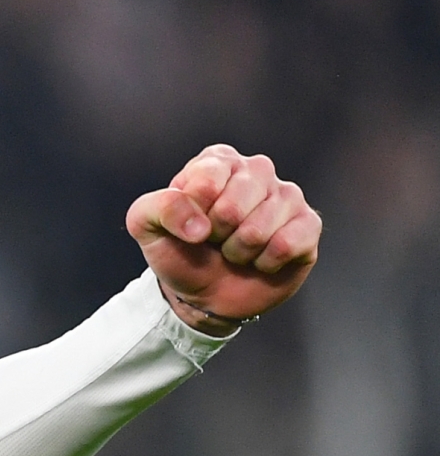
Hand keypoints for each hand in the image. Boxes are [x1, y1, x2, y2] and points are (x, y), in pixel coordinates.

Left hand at [127, 144, 321, 334]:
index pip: (206, 180)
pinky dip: (265, 262)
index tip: (190, 225)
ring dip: (239, 252)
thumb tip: (198, 225)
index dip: (192, 214)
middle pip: (234, 205)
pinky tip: (260, 260)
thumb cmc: (179, 253)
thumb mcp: (147, 227)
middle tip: (214, 240)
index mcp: (217, 160)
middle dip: (217, 235)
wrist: (205, 294)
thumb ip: (156, 208)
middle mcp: (256, 170)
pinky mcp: (308, 224)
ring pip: (260, 228)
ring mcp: (287, 195)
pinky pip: (288, 244)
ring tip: (235, 251)